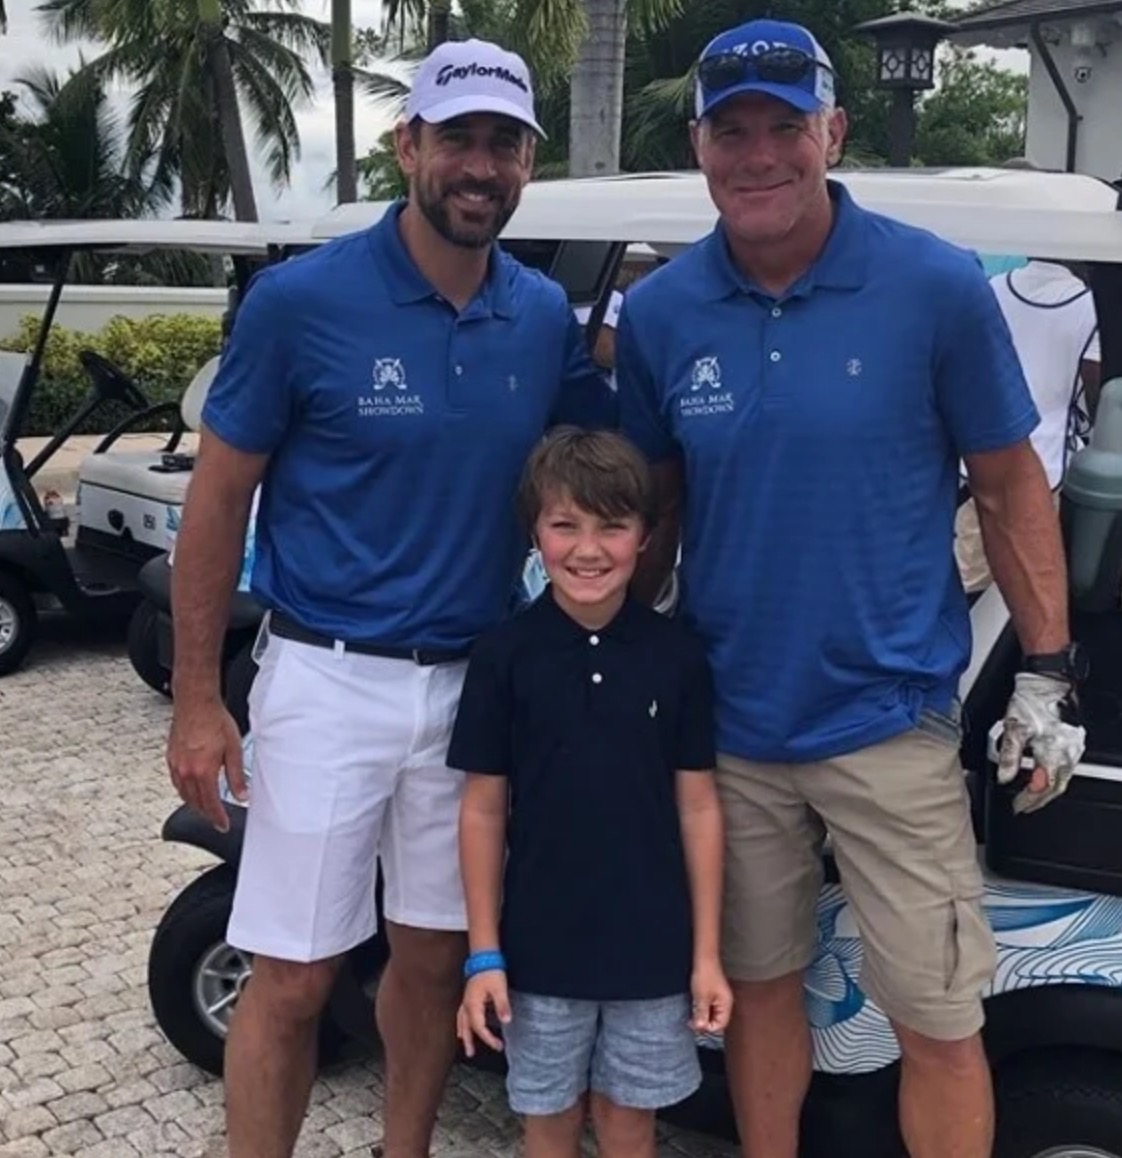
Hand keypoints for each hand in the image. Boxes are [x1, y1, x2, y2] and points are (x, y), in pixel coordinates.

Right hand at [166, 697, 246, 831]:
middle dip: (206, 814)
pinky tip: (191, 788)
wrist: (195, 702)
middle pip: (195, 803)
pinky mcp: (171, 757)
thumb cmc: (214, 720)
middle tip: (216, 819)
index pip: (210, 804)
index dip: (217, 818)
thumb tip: (242, 794)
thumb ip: (237, 775)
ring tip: (206, 807)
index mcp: (203, 771)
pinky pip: (176, 782)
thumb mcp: (234, 749)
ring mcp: (176, 765)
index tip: (222, 825)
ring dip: (195, 804)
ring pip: (183, 794)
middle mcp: (186, 771)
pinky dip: (185, 791)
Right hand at [456, 971, 510, 1058]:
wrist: (484, 956)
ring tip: (464, 1042)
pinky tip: (462, 1024)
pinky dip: (461, 1022)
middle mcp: (467, 1004)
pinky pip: (462, 1013)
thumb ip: (502, 1006)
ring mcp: (466, 999)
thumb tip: (506, 1021)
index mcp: (473, 1005)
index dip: (488, 1039)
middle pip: (466, 1027)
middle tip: (471, 1054)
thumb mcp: (500, 989)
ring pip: (461, 1020)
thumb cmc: (492, 971)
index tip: (498, 1046)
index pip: (480, 1028)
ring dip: (464, 1032)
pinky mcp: (469, 995)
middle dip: (469, 1041)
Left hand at [690, 958, 732, 1033]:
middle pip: (716, 1021)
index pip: (720, 1025)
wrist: (704, 958)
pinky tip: (694, 1006)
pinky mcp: (714, 994)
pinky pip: (709, 1007)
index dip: (707, 1027)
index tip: (694, 1024)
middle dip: (704, 1022)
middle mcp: (725, 1003)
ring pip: (712, 1014)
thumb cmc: (704, 976)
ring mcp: (720, 999)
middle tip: (690, 1021)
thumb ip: (701, 1014)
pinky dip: (702, 1009)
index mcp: (726, 1005)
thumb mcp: (701, 997)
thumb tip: (700, 1028)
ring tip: (691, 1014)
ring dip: (702, 1016)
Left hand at [997, 672, 1085, 814]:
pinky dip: (1055, 775)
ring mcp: (1074, 746)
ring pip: (1064, 777)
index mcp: (1053, 752)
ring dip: (1048, 790)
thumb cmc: (1033, 700)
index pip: (1043, 786)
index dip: (1029, 799)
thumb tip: (1004, 777)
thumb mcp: (1013, 728)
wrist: (1048, 680)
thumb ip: (1009, 756)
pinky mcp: (1074, 739)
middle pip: (1057, 787)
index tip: (1017, 806)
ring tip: (1032, 795)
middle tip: (1024, 806)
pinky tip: (1045, 775)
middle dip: (1039, 800)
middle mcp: (1068, 752)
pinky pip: (1067, 765)